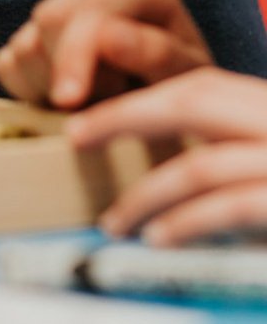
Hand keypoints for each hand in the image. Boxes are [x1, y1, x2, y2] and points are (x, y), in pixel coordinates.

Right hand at [0, 0, 211, 108]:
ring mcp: (62, 7)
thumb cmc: (184, 90)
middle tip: (104, 105)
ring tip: (95, 102)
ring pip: (25, 44)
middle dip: (67, 72)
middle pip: (50, 19)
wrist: (168, 106)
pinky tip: (67, 100)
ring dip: (53, 87)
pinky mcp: (33, 35)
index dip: (75, 54)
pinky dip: (28, 91)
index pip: (90, 10)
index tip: (69, 100)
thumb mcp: (189, 79)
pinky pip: (6, 64)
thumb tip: (109, 35)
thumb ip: (157, 55)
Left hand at [69, 68, 266, 244]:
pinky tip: (156, 238)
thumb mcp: (265, 148)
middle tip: (76, 138)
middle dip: (122, 117)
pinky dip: (185, 222)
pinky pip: (230, 209)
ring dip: (145, 195)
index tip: (93, 115)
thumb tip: (163, 166)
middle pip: (190, 105)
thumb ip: (230, 143)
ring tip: (112, 223)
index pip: (199, 85)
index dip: (141, 97)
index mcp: (266, 107)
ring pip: (199, 167)